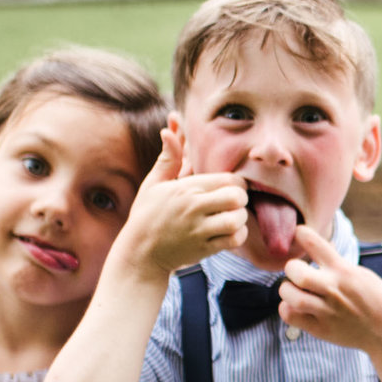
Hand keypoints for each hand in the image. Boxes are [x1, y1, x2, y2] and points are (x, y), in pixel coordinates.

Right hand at [118, 121, 249, 277]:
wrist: (140, 252)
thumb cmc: (147, 213)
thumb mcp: (154, 183)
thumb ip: (168, 157)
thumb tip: (168, 129)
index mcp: (186, 188)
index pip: (229, 179)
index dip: (236, 182)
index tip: (230, 187)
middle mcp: (194, 207)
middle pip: (237, 197)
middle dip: (241, 199)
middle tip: (234, 202)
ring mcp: (199, 230)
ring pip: (237, 219)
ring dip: (240, 218)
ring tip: (232, 216)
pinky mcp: (204, 248)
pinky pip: (233, 240)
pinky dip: (238, 235)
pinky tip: (230, 231)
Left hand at [277, 227, 381, 355]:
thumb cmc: (377, 300)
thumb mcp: (362, 275)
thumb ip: (338, 265)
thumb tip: (317, 249)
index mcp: (345, 271)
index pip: (316, 244)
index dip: (302, 234)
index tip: (299, 234)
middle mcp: (334, 290)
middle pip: (297, 273)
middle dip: (291, 268)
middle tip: (296, 273)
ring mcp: (327, 311)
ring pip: (291, 296)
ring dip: (287, 290)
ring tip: (293, 290)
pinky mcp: (321, 329)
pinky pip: (291, 316)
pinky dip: (287, 309)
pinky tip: (295, 306)